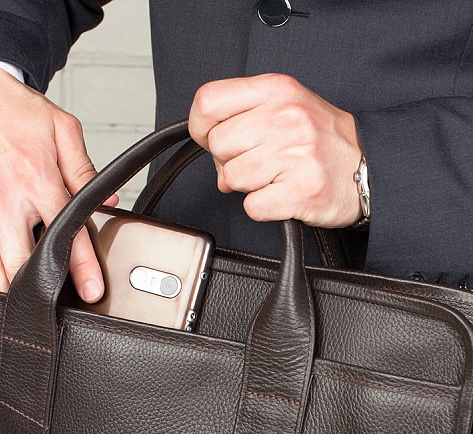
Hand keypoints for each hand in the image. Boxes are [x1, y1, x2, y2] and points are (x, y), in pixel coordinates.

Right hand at [0, 64, 115, 297]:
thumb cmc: (11, 108)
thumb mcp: (61, 129)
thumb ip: (84, 170)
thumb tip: (108, 201)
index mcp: (36, 179)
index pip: (65, 233)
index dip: (82, 267)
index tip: (92, 290)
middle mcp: (4, 199)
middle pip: (21, 262)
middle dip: (37, 289)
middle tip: (52, 303)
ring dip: (5, 291)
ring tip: (21, 301)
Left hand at [188, 74, 362, 227]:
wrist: (368, 168)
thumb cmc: (323, 139)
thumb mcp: (286, 104)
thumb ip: (244, 114)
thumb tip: (209, 146)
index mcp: (277, 90)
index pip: (209, 101)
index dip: (201, 126)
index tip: (211, 139)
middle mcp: (285, 118)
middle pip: (217, 145)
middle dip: (228, 161)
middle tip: (255, 162)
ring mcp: (294, 155)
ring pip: (232, 178)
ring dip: (247, 186)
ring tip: (273, 177)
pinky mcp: (301, 191)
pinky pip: (252, 206)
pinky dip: (262, 207)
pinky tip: (281, 194)